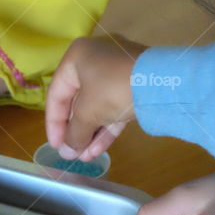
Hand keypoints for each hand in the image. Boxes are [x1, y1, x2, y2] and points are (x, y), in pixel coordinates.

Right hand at [46, 35, 146, 161]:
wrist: (161, 81)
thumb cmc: (112, 90)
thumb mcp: (87, 113)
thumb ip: (73, 133)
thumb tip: (67, 151)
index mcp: (77, 57)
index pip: (56, 94)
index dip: (53, 124)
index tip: (56, 146)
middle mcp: (95, 59)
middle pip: (78, 101)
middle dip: (76, 131)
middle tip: (72, 154)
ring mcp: (118, 70)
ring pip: (98, 106)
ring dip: (91, 133)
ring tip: (86, 157)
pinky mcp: (135, 82)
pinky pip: (115, 106)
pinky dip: (107, 127)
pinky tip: (99, 150)